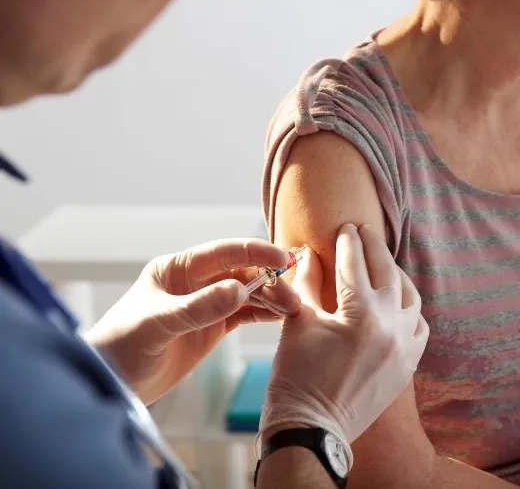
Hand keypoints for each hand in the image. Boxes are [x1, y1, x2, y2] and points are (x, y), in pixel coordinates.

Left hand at [86, 238, 299, 404]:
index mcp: (177, 269)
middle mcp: (194, 282)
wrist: (109, 384)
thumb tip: (239, 290)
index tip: (280, 257)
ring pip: (246, 294)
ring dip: (270, 298)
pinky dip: (263, 314)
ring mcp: (205, 305)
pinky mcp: (211, 328)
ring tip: (293, 309)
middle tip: (291, 298)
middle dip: (268, 281)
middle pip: (240, 273)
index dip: (253, 252)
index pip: (222, 253)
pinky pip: (244, 315)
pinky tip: (280, 317)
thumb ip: (198, 307)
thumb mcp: (157, 324)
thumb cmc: (120, 346)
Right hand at [259, 224, 429, 458]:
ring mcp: (404, 348)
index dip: (348, 241)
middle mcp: (391, 326)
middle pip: (387, 272)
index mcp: (361, 313)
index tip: (345, 227)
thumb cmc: (297, 377)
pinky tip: (397, 303)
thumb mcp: (298, 323)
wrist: (313, 431)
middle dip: (374, 248)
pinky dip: (409, 310)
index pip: (356, 263)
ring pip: (410, 297)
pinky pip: (419, 327)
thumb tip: (310, 253)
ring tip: (382, 264)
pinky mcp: (408, 366)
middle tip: (364, 232)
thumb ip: (308, 283)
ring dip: (396, 276)